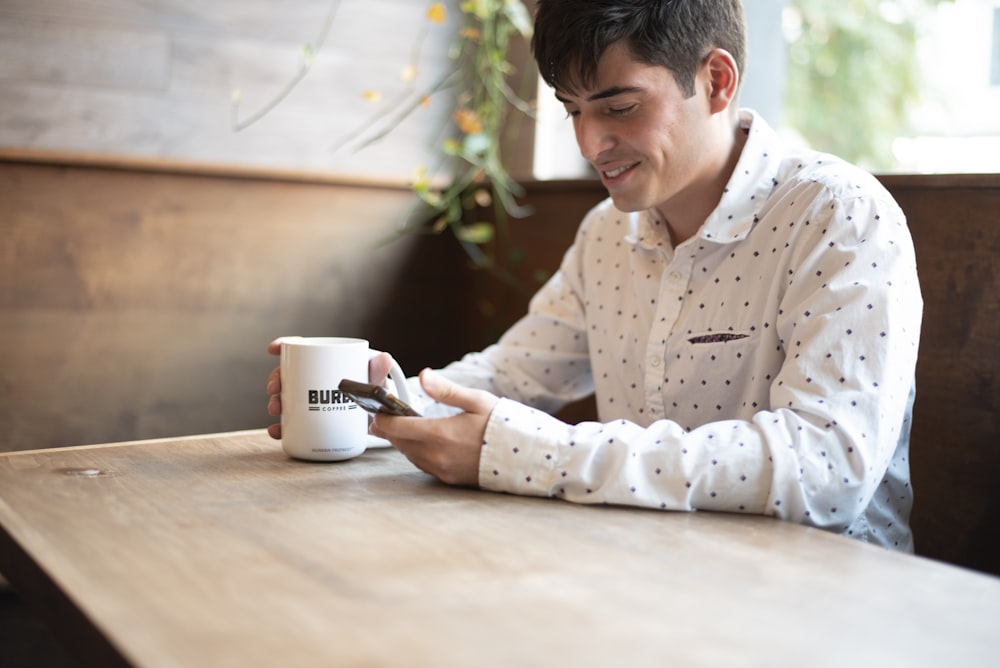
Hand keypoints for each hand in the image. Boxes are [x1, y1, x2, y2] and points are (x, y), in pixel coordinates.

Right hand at [265, 338, 394, 439]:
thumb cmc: (374, 391)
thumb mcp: (375, 380)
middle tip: (275, 389)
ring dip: (274, 402)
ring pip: (284, 398)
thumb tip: (384, 359)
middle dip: (275, 379)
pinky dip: (281, 428)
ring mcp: (309, 401)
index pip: (301, 351)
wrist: (377, 419)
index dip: (284, 347)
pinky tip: (277, 431)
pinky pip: (290, 424)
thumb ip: (377, 371)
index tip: (274, 348)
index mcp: (324, 363)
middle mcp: (312, 380)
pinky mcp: (310, 421)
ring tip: (275, 409)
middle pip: (287, 375)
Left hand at [369, 368, 497, 486]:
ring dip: (403, 441)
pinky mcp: (448, 479)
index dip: (381, 418)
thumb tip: (424, 375)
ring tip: (402, 427)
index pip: (396, 428)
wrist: (525, 456)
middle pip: (399, 442)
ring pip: (409, 454)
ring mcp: (442, 470)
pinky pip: (423, 465)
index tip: (377, 410)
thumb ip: (445, 390)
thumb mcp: (476, 400)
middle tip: (384, 417)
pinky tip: (423, 442)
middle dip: (389, 429)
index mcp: (441, 434)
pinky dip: (417, 452)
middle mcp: (437, 456)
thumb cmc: (502, 425)